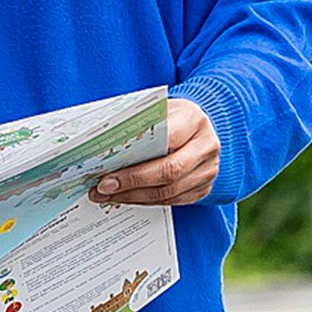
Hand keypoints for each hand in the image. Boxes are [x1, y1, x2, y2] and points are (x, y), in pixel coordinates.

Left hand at [90, 97, 218, 207]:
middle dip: (132, 182)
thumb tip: (104, 147)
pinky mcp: (203, 188)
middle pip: (169, 171)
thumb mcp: (158, 110)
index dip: (138, 160)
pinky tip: (126, 197)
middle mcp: (206, 146)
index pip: (168, 140)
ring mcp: (208, 170)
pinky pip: (172, 200)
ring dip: (134, 196)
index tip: (108, 171)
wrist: (197, 127)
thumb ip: (138, 125)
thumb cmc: (173, 117)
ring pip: (169, 191)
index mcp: (194, 120)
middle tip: (104, 187)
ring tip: (108, 194)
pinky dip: (146, 201)